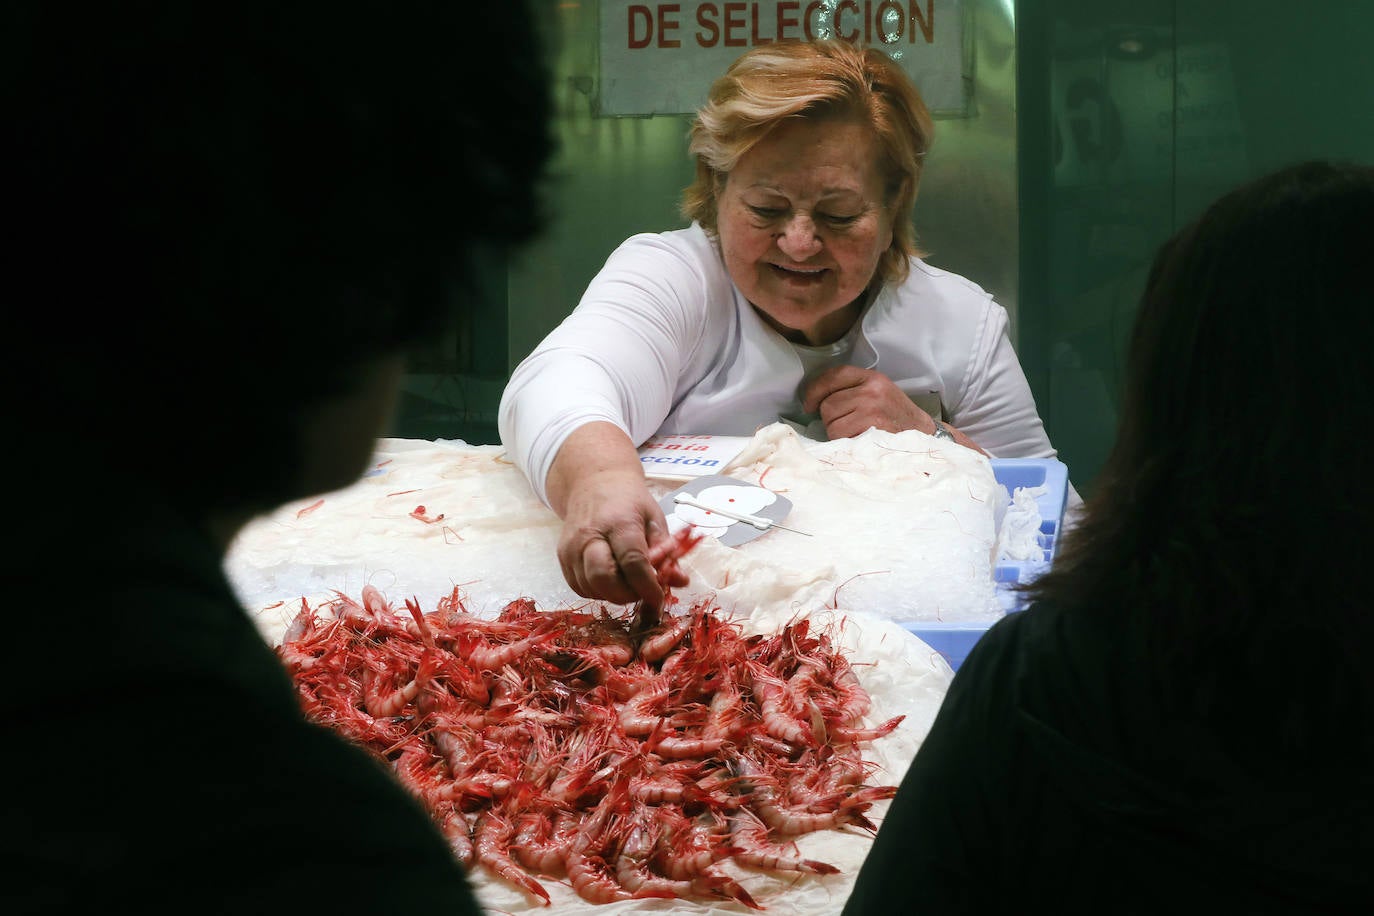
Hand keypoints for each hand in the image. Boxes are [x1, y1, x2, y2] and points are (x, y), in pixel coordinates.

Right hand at [545, 422, 689, 611]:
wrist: (593, 483)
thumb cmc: (629, 501)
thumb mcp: (654, 518)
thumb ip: (667, 552)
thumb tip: (680, 582)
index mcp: (619, 522)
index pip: (632, 562)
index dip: (647, 586)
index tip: (659, 598)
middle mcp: (589, 535)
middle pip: (604, 579)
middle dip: (627, 594)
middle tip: (642, 591)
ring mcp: (571, 548)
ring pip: (591, 588)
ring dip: (613, 595)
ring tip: (628, 583)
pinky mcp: (562, 557)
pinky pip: (579, 587)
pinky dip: (598, 592)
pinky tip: (611, 580)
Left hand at [802, 365, 988, 453]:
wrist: (925, 437)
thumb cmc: (898, 418)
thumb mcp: (880, 394)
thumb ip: (853, 390)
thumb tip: (815, 400)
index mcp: (873, 378)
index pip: (833, 376)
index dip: (815, 390)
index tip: (809, 404)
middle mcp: (872, 391)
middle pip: (828, 404)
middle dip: (829, 418)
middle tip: (844, 425)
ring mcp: (871, 410)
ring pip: (831, 423)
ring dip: (836, 433)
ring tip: (853, 434)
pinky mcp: (871, 429)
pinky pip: (840, 437)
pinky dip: (843, 443)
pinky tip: (856, 442)